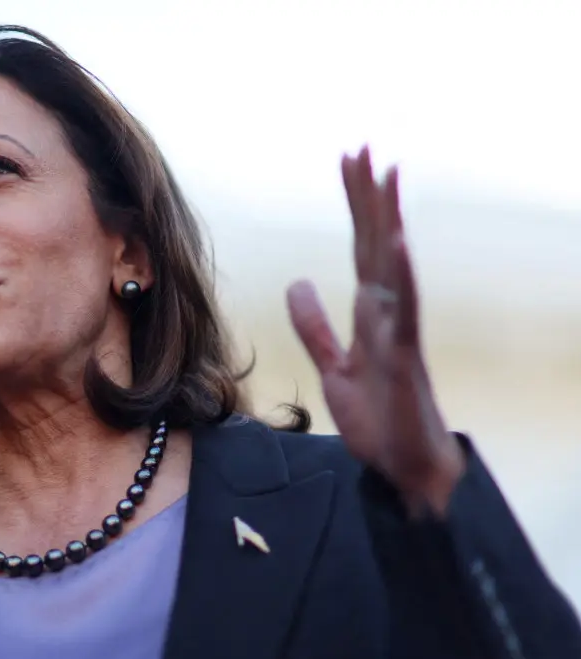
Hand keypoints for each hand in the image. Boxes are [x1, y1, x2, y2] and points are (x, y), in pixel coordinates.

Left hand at [288, 147, 464, 516]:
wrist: (404, 466)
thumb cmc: (379, 418)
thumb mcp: (333, 367)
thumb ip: (315, 327)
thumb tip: (299, 282)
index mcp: (371, 312)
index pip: (361, 247)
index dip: (355, 206)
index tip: (349, 162)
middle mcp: (388, 312)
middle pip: (376, 243)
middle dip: (367, 197)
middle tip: (361, 147)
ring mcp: (398, 330)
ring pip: (392, 264)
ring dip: (389, 220)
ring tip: (386, 175)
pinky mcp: (403, 356)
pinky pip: (403, 310)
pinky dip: (401, 275)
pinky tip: (398, 243)